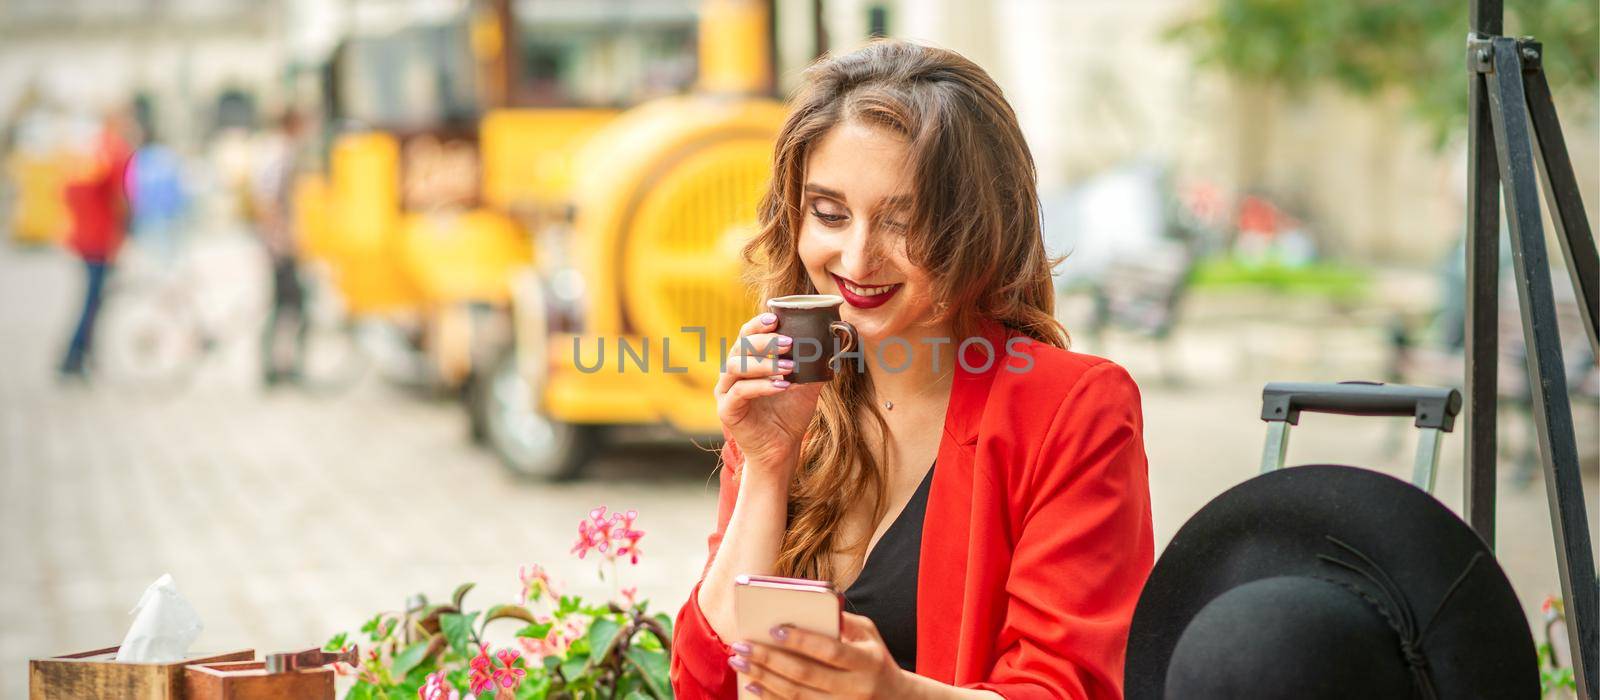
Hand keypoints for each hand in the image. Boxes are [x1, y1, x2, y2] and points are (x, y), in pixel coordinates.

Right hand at [714, 312, 825, 479]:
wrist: (782, 449)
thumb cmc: (790, 415)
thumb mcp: (806, 385)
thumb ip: (813, 364)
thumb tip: (833, 340)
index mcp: (747, 362)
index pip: (746, 335)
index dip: (758, 324)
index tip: (775, 318)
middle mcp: (731, 373)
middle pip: (740, 347)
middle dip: (765, 341)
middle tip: (789, 342)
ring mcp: (726, 391)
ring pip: (737, 366)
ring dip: (765, 363)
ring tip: (789, 366)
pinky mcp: (727, 410)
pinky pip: (740, 392)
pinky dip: (761, 386)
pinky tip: (782, 385)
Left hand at [729, 613, 906, 698]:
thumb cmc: (874, 658)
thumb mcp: (869, 634)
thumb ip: (843, 620)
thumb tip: (809, 605)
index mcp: (867, 661)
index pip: (830, 650)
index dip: (802, 640)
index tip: (774, 628)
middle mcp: (855, 688)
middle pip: (806, 674)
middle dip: (770, 658)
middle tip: (742, 644)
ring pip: (796, 695)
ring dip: (763, 678)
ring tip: (740, 661)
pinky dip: (771, 697)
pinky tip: (753, 685)